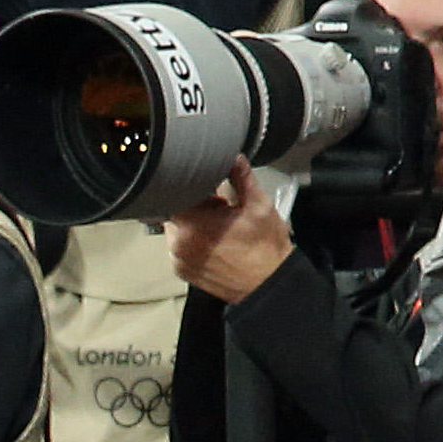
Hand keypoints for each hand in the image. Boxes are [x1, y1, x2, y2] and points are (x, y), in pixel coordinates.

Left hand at [166, 167, 295, 305]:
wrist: (267, 284)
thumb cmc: (264, 248)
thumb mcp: (258, 205)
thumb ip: (242, 177)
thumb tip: (234, 157)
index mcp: (193, 225)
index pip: (176, 193)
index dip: (193, 186)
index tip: (211, 187)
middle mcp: (178, 244)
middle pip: (174, 210)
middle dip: (195, 204)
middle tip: (220, 208)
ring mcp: (178, 260)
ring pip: (176, 229)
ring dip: (193, 222)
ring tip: (219, 226)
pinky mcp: (181, 271)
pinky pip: (179, 246)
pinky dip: (192, 240)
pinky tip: (215, 241)